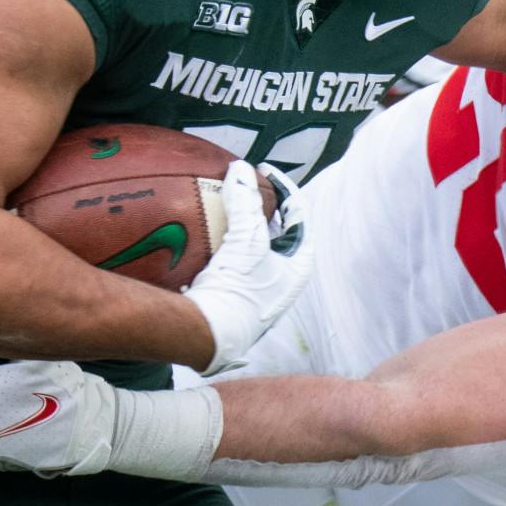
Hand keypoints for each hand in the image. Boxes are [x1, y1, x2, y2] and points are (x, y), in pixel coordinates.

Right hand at [186, 161, 312, 375]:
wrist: (207, 336)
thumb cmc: (238, 288)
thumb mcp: (247, 239)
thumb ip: (245, 201)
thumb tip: (240, 168)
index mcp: (300, 265)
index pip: (299, 214)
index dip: (283, 187)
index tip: (262, 170)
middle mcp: (285, 279)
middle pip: (277, 229)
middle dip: (261, 205)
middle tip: (243, 185)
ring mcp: (260, 290)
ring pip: (254, 245)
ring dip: (241, 223)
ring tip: (224, 202)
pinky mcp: (236, 296)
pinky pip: (232, 259)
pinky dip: (223, 241)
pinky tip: (205, 233)